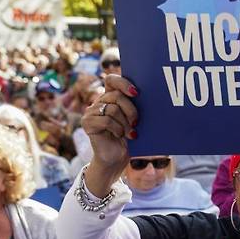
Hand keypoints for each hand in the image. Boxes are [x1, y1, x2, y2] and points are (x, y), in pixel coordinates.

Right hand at [81, 75, 137, 195]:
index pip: (112, 80)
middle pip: (116, 96)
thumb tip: (151, 95)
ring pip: (112, 109)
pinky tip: (120, 136)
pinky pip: (106, 120)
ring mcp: (92, 111)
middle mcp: (100, 102)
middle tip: (136, 123)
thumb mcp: (135, 120)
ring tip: (130, 133)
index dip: (123, 83)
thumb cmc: (129, 138)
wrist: (117, 158)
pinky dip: (117, 129)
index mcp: (111, 97)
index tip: (136, 93)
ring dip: (125, 123)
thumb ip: (136, 107)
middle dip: (131, 110)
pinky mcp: (87, 122)